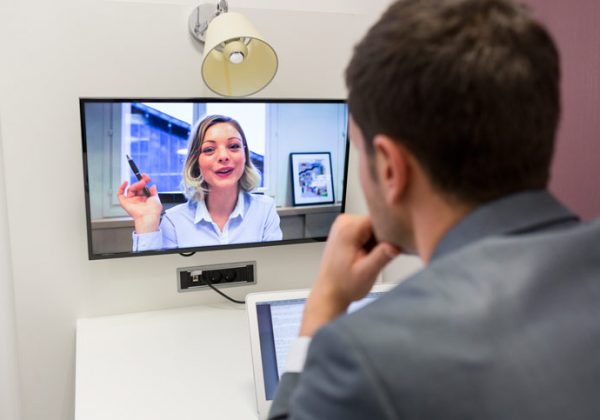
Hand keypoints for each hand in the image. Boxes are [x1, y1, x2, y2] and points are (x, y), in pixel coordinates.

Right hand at [117, 174, 162, 233]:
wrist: (148, 217)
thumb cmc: (153, 211)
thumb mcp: (156, 198)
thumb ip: (153, 191)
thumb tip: (153, 185)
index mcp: (145, 199)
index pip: (142, 188)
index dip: (143, 181)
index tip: (146, 176)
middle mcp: (138, 200)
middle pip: (137, 188)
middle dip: (140, 182)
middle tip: (144, 180)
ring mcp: (131, 201)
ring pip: (131, 189)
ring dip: (136, 185)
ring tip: (142, 184)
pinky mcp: (125, 203)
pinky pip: (120, 194)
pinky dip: (121, 188)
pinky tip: (126, 182)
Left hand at [300, 214, 398, 335]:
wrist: (330, 292)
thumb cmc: (344, 285)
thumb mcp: (367, 273)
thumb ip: (381, 256)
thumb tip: (396, 245)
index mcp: (348, 228)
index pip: (380, 218)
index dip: (390, 232)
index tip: (393, 246)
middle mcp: (345, 221)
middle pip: (377, 221)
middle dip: (383, 239)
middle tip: (377, 257)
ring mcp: (345, 224)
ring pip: (374, 226)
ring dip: (377, 242)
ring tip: (370, 258)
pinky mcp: (346, 230)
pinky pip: (367, 231)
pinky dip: (372, 243)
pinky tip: (367, 255)